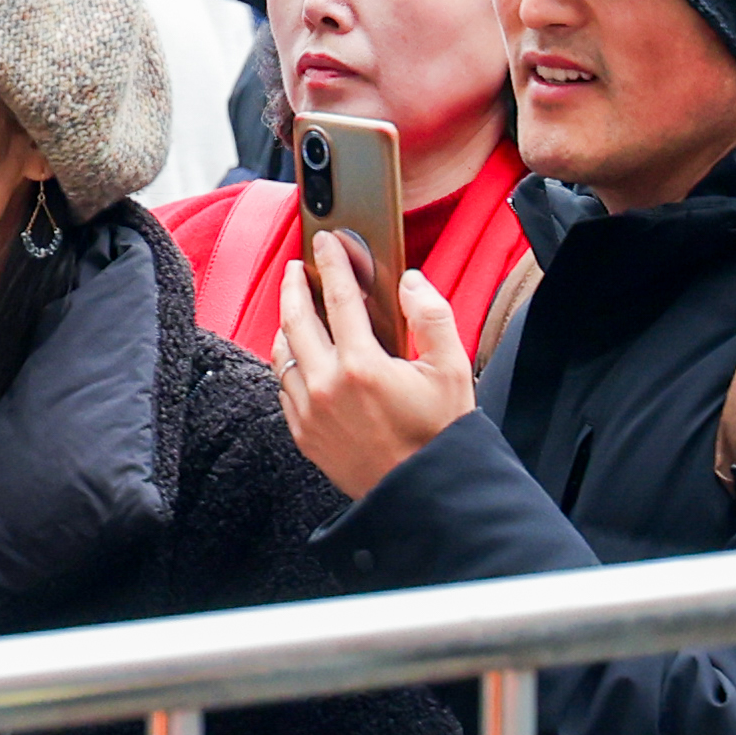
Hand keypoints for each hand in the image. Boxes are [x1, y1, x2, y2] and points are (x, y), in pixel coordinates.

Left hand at [274, 240, 475, 499]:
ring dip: (287, 324)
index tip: (326, 241)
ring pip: (282, 354)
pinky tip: (300, 355)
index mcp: (362, 365)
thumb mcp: (452, 370)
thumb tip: (410, 282)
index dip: (333, 264)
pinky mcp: (302, 433)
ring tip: (296, 307)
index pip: (340, 299)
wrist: (424, 493)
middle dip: (295, 287)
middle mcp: (326, 385)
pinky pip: (284, 386)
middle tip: (299, 268)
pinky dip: (289, 363)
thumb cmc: (441, 433)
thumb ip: (431, 317)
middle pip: (296, 319)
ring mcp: (309, 411)